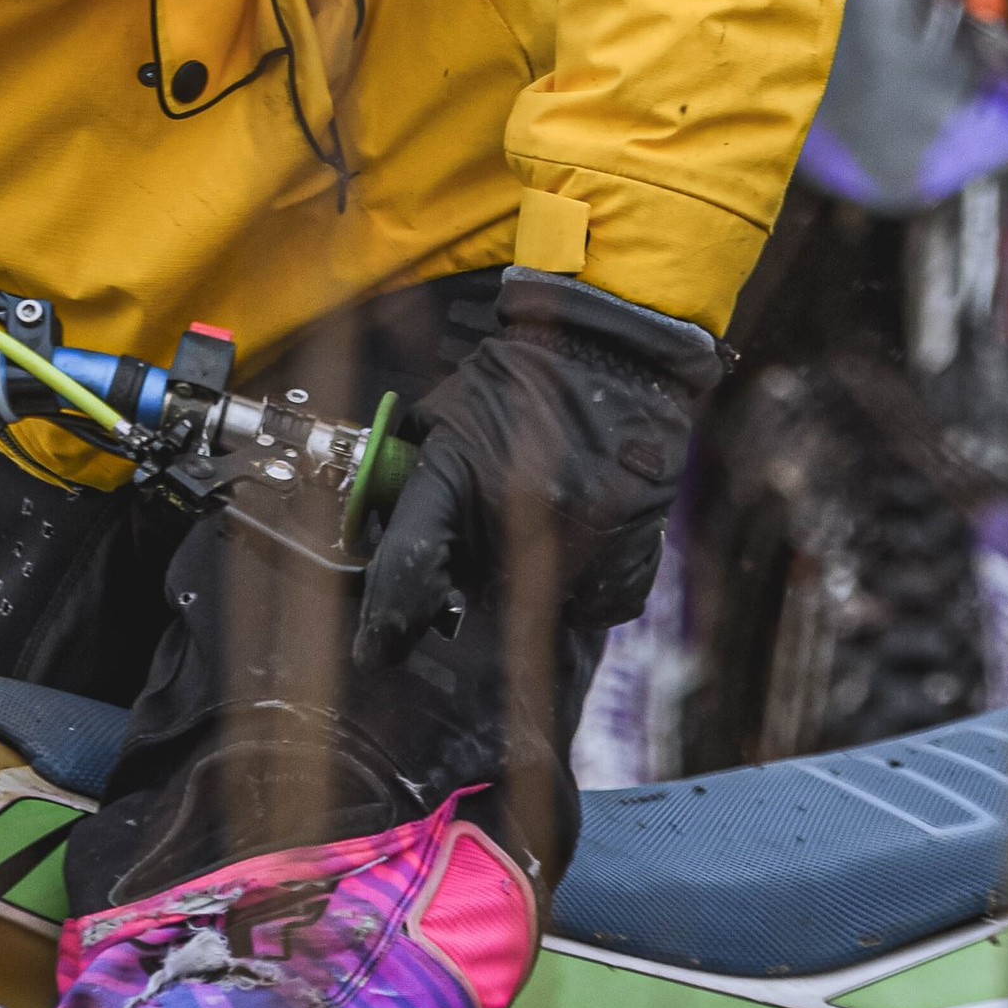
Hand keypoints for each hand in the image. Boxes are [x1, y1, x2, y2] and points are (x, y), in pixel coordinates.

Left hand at [354, 268, 724, 669]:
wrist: (617, 357)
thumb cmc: (521, 381)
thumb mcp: (445, 415)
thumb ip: (415, 478)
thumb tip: (382, 531)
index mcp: (458, 474)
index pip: (407, 567)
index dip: (386, 623)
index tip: (379, 651)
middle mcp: (516, 514)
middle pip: (476, 594)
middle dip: (475, 576)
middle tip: (492, 529)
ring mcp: (577, 539)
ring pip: (537, 605)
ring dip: (532, 579)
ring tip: (543, 517)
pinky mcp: (627, 556)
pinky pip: (592, 605)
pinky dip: (585, 583)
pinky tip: (584, 530)